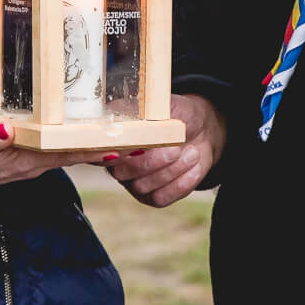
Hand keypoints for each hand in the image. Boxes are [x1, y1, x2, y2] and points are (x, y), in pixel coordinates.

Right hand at [0, 120, 124, 199]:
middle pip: (79, 152)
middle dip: (109, 146)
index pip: (73, 151)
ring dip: (95, 144)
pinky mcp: (19, 156)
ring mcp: (28, 160)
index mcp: (28, 157)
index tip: (133, 142)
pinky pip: (55, 149)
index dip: (102, 146)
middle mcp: (34, 161)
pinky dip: (73, 143)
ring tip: (124, 135)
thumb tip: (8, 128)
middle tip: (143, 137)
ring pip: (70, 151)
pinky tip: (82, 135)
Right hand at [105, 94, 226, 207]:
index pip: (104, 149)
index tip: (141, 143)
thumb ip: (144, 111)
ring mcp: (135, 182)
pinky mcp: (154, 196)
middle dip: (150, 162)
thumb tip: (129, 112)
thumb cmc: (178, 114)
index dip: (120, 149)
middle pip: (122, 172)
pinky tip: (194, 167)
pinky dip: (181, 183)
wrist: (201, 129)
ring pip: (143, 187)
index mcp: (115, 137)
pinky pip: (161, 198)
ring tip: (193, 152)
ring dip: (171, 170)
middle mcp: (119, 163)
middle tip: (175, 149)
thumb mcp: (164, 106)